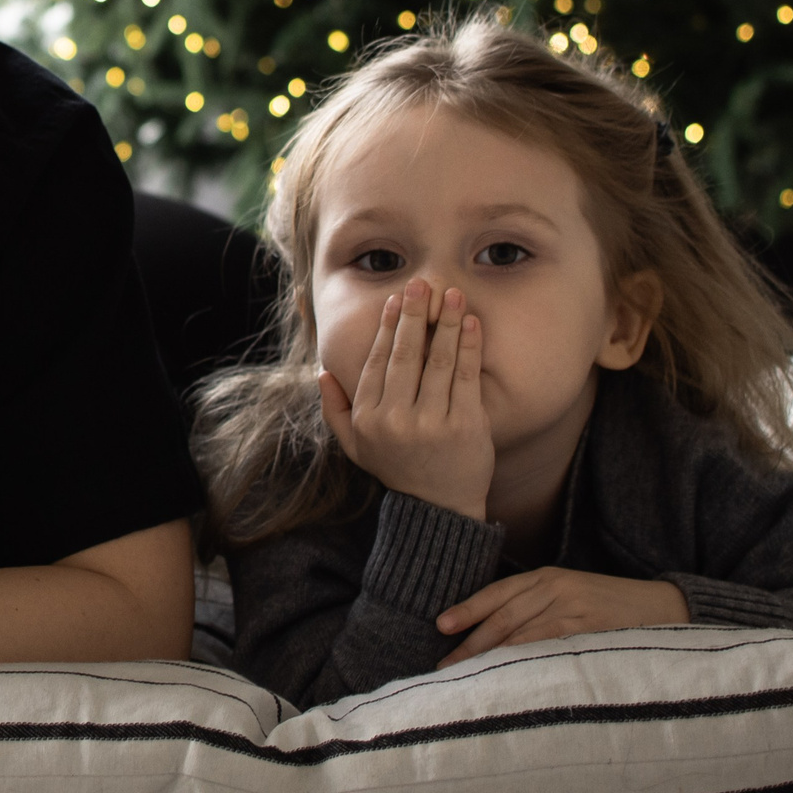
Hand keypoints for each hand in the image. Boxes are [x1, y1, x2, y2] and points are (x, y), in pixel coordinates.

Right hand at [321, 278, 490, 520]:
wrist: (440, 508)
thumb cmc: (398, 468)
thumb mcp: (356, 446)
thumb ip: (336, 411)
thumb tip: (322, 373)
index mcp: (369, 418)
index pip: (379, 362)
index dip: (389, 328)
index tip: (398, 300)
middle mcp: (396, 419)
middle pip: (406, 355)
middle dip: (414, 315)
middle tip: (421, 285)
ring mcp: (432, 423)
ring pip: (438, 361)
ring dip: (445, 322)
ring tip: (451, 294)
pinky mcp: (465, 425)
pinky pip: (466, 376)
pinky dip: (469, 345)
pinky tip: (470, 322)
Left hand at [434, 568, 687, 666]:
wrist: (665, 607)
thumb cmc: (611, 606)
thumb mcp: (571, 595)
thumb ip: (537, 607)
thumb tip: (495, 637)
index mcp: (547, 577)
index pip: (498, 593)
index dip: (468, 609)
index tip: (441, 626)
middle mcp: (556, 588)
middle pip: (502, 617)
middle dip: (470, 643)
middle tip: (445, 666)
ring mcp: (573, 610)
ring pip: (520, 635)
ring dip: (490, 658)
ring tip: (466, 677)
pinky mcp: (590, 632)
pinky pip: (548, 648)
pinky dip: (523, 662)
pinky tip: (506, 676)